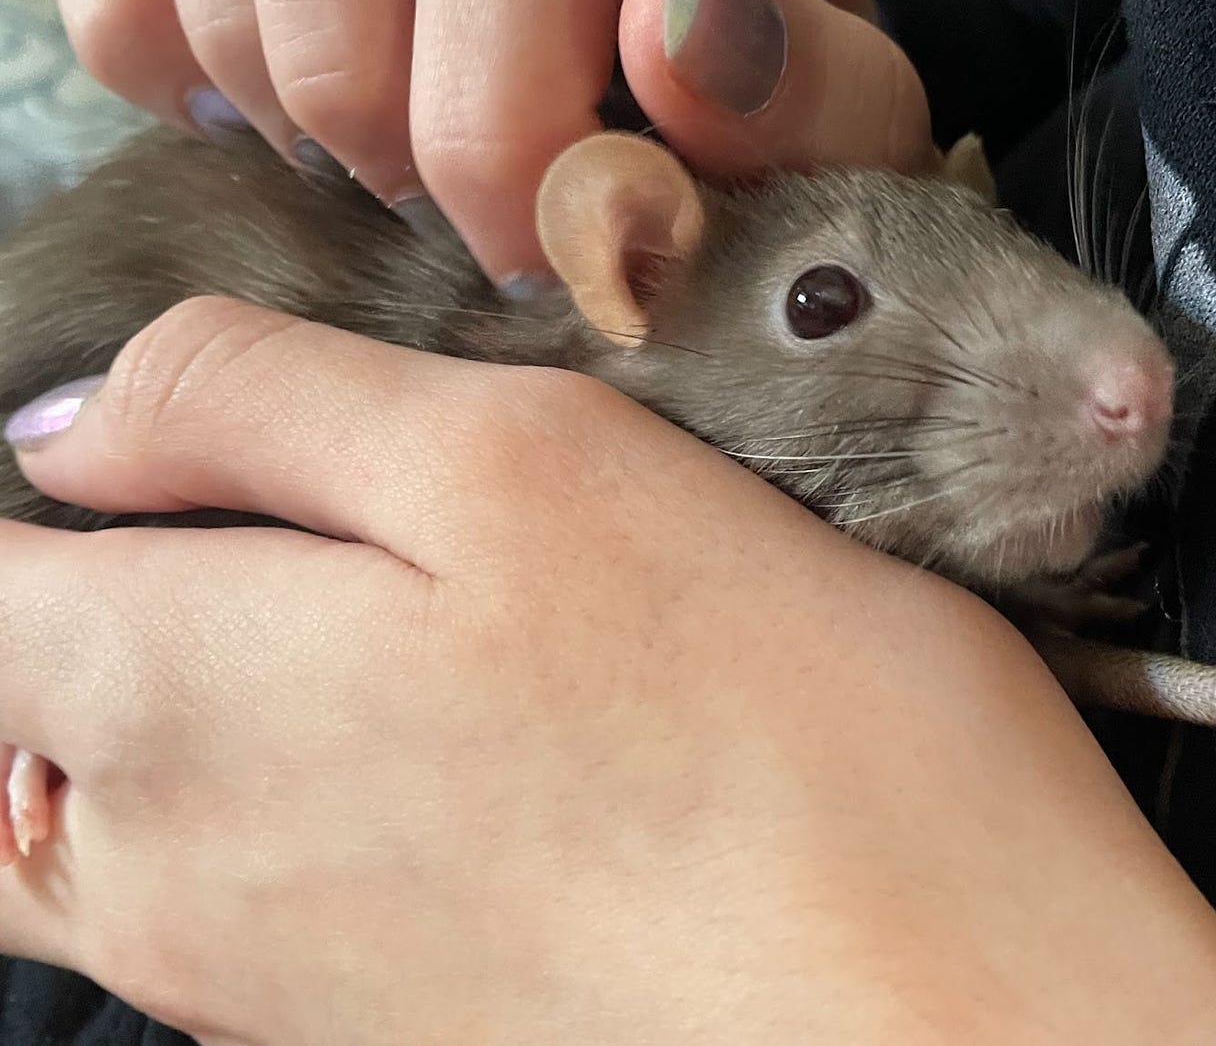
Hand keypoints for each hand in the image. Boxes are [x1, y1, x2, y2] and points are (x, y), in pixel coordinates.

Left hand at [0, 299, 1215, 1043]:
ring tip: (394, 639)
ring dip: (190, 705)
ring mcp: (255, 975)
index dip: (56, 485)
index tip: (203, 457)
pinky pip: (229, 901)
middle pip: (17, 713)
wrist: (944, 1005)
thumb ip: (259, 409)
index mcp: (172, 690)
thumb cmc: (768, 717)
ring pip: (101, 820)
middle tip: (310, 531)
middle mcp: (167, 869)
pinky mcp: (364, 1023)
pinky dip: (280, 802)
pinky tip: (455, 755)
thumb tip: (75, 428)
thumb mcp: (522, 457)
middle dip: (113, 595)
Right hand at [41, 0, 930, 281]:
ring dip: (313, 136)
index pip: (488, 110)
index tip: (560, 257)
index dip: (514, 225)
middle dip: (414, 188)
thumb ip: (809, 80)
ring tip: (404, 130)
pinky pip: (112, 10)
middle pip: (329, 74)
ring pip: (216, 36)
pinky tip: (292, 83)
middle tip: (483, 196)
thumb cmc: (755, 27)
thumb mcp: (834, 73)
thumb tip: (671, 28)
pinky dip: (182, 78)